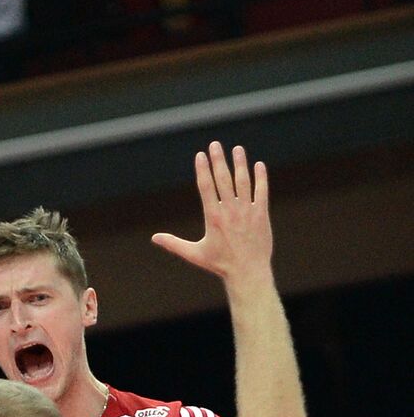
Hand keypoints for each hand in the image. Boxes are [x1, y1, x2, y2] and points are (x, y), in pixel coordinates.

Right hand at [152, 142, 271, 281]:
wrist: (248, 271)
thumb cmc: (219, 264)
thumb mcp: (194, 254)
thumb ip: (174, 243)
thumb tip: (154, 238)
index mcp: (213, 217)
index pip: (206, 187)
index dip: (203, 169)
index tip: (200, 155)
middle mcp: (230, 210)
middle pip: (223, 179)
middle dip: (219, 160)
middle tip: (215, 145)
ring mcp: (247, 211)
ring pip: (243, 182)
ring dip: (240, 164)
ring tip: (237, 149)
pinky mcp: (261, 214)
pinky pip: (261, 191)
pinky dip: (261, 178)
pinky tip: (258, 165)